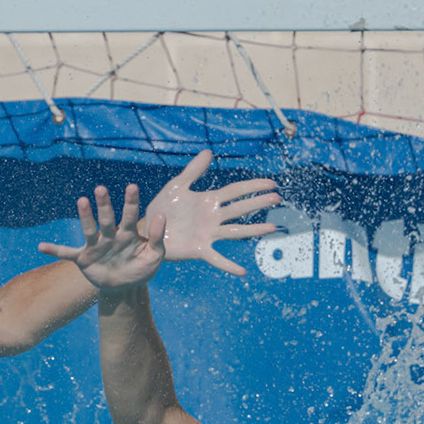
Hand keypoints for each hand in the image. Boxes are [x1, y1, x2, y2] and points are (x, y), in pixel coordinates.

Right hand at [37, 182, 166, 289]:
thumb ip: (157, 237)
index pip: (130, 215)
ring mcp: (95, 246)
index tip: (132, 187)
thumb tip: (161, 214)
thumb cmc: (141, 268)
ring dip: (85, 217)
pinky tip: (41, 247)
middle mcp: (110, 236)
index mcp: (129, 234)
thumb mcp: (155, 255)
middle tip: (101, 189)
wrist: (126, 288)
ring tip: (82, 201)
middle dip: (104, 205)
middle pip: (107, 218)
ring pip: (89, 230)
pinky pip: (67, 254)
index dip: (131, 202)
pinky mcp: (84, 259)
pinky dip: (54, 251)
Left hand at [144, 150, 280, 276]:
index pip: (235, 191)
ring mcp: (208, 234)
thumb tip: (208, 152)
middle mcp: (213, 217)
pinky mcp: (199, 249)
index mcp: (209, 201)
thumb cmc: (162, 207)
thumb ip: (193, 171)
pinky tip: (242, 271)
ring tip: (271, 228)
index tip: (271, 183)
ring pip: (235, 232)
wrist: (147, 229)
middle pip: (240, 209)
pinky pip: (216, 258)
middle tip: (277, 198)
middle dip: (257, 203)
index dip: (253, 186)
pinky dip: (229, 265)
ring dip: (253, 230)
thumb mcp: (177, 186)